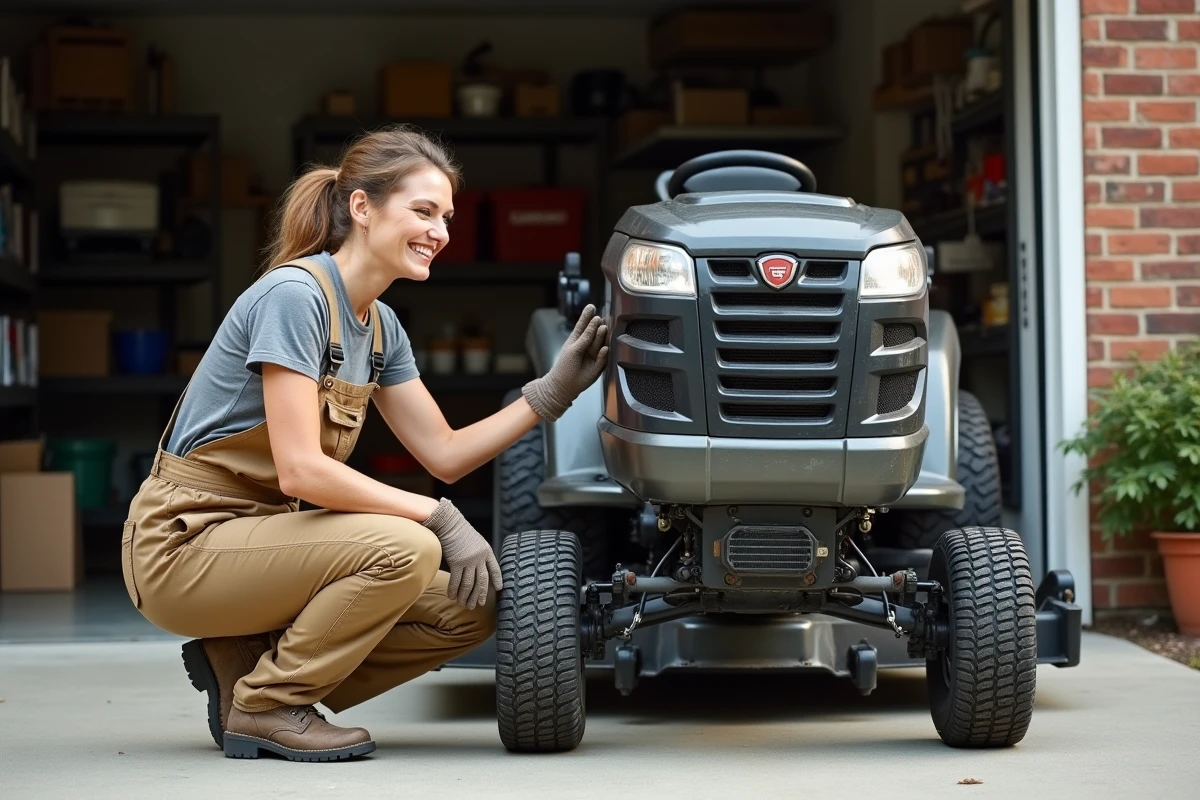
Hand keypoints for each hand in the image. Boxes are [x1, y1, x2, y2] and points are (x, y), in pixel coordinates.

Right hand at [420, 498, 501, 608]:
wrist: (448, 522)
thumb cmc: (458, 529)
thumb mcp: (473, 539)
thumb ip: (476, 551)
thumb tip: (474, 564)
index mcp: (486, 550)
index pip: (494, 568)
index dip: (497, 578)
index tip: (499, 588)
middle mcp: (479, 557)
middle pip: (482, 580)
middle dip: (480, 594)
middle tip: (478, 605)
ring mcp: (469, 560)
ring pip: (469, 584)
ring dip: (466, 596)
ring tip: (464, 604)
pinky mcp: (457, 562)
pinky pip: (456, 581)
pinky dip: (454, 590)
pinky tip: (452, 597)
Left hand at [522, 304, 608, 420]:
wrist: (563, 386)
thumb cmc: (564, 366)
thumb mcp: (573, 349)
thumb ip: (585, 337)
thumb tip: (596, 322)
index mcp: (578, 339)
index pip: (584, 325)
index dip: (587, 316)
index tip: (592, 307)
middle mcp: (588, 345)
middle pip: (594, 333)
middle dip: (597, 326)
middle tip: (600, 319)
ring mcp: (594, 355)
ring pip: (600, 344)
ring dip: (601, 337)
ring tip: (603, 329)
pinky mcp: (599, 366)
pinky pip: (603, 358)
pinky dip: (603, 354)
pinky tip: (603, 349)